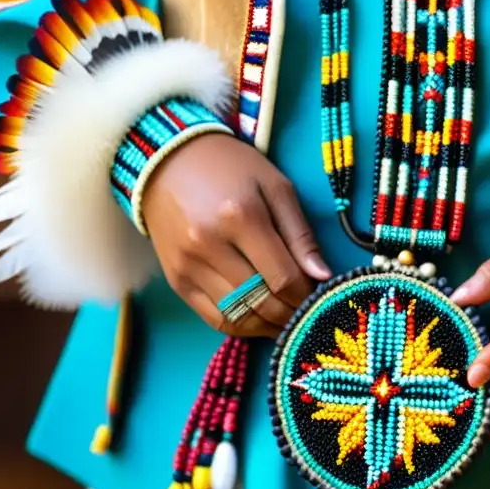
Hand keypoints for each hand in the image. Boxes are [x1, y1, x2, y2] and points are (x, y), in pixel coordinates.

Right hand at [143, 133, 331, 336]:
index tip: (320, 297)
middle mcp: (209, 245)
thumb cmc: (230, 168)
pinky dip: (242, 327)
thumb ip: (300, 234)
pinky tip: (260, 322)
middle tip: (308, 313)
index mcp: (240, 217)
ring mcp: (188, 266)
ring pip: (239, 317)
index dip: (307, 295)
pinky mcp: (176, 280)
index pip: (283, 278)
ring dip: (269, 327)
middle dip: (292, 314)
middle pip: (262, 302)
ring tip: (288, 321)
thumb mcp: (275, 187)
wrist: (167, 160)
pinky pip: (214, 319)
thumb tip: (322, 275)